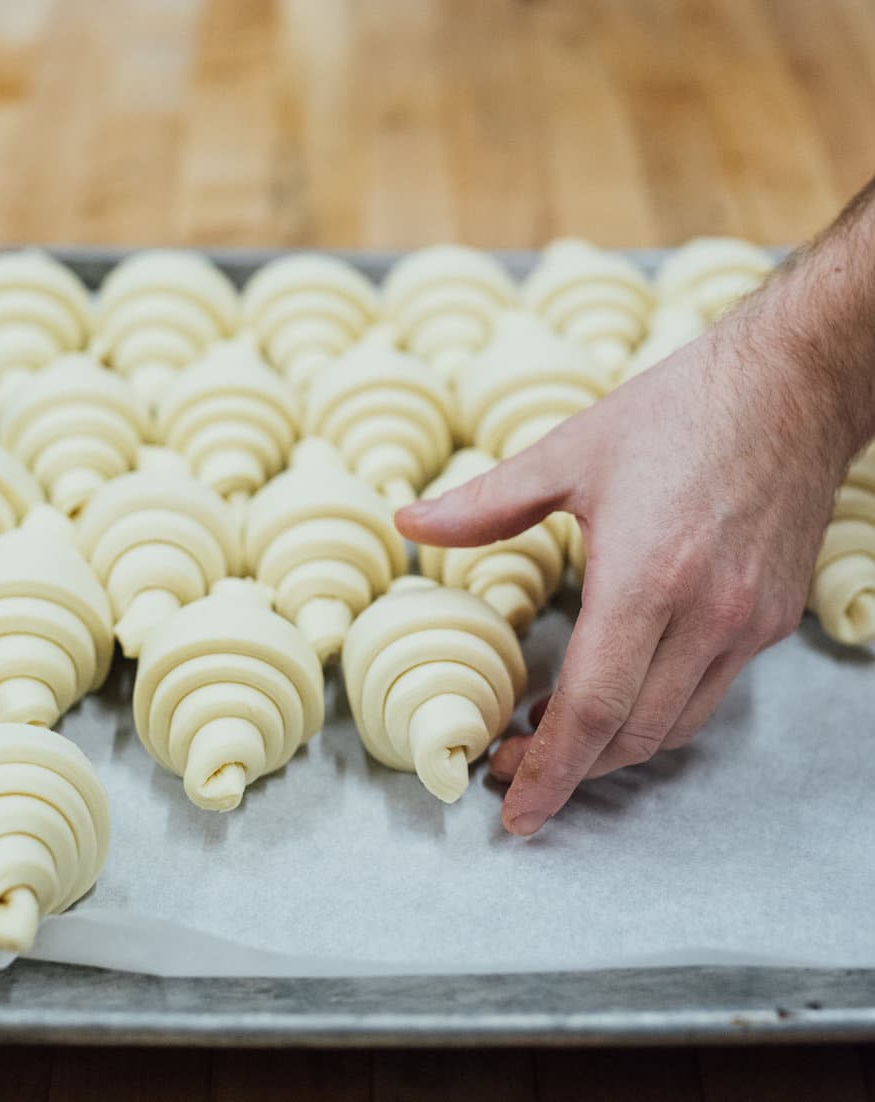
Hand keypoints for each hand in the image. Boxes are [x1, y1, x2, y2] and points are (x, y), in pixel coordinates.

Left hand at [395, 313, 848, 836]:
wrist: (790, 386)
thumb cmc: (676, 412)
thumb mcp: (568, 451)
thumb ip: (484, 503)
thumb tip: (408, 523)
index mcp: (645, 575)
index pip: (591, 709)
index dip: (548, 772)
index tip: (513, 812)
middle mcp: (704, 614)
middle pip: (631, 735)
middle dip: (570, 769)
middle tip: (514, 764)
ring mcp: (747, 622)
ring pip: (675, 725)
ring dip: (614, 746)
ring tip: (559, 732)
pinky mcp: (774, 618)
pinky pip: (711, 690)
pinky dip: (660, 710)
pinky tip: (622, 686)